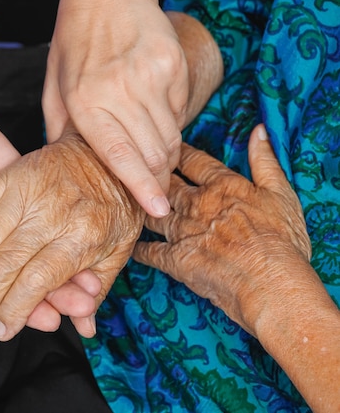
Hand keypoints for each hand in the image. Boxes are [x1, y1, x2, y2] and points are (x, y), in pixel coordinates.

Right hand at [0, 130, 143, 340]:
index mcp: (82, 236)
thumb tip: (85, 328)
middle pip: (6, 266)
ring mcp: (29, 191)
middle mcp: (52, 214)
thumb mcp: (119, 248)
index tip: (2, 330)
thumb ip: (97, 289)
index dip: (14, 312)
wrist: (109, 151)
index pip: (37, 283)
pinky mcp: (12, 173)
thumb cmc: (117, 202)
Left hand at [43, 0, 188, 217]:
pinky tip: (152, 114)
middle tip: (155, 191)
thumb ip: (61, 131)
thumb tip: (67, 169)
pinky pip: (179, 111)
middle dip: (157, 179)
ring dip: (165, 155)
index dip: (142, 187)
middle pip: (153, 153)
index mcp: (86, 101)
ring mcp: (152, 77)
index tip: (157, 210)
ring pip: (171, 136)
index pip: (120, 156)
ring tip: (153, 158)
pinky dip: (169, 123)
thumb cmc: (76, 42)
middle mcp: (121, 91)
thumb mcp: (55, 88)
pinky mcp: (174, 66)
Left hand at [132, 124, 312, 335]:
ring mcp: (183, 232)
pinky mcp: (175, 259)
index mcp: (223, 186)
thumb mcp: (282, 194)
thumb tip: (258, 130)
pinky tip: (132, 248)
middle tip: (141, 173)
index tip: (165, 147)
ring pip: (154, 214)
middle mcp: (197, 205)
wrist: (270, 283)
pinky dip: (140, 250)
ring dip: (143, 210)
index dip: (178, 153)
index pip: (194, 162)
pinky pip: (150, 252)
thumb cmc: (281, 241)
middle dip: (153, 178)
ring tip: (132, 206)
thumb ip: (266, 161)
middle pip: (167, 185)